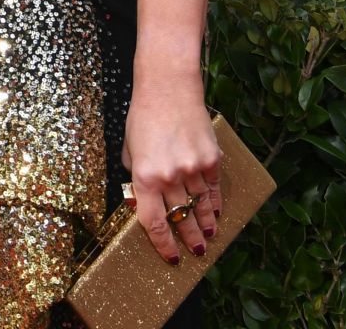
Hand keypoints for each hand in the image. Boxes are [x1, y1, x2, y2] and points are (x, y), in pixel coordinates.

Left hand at [122, 89, 220, 264]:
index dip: (163, 244)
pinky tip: (216, 214)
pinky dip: (215, 204)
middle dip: (187, 239)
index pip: (154, 222)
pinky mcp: (211, 158)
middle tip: (194, 252)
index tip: (171, 257)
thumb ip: (136, 178)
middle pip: (181, 218)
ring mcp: (192, 168)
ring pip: (200, 207)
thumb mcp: (129, 150)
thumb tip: (143, 202)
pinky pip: (214, 189)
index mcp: (144, 176)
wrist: (168, 88)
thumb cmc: (143, 117)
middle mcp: (170, 176)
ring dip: (204, 225)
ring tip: (208, 238)